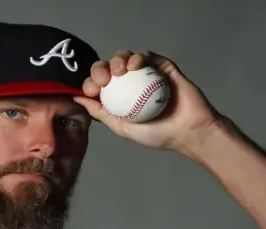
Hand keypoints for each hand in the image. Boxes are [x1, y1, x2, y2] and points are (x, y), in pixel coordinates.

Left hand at [73, 50, 220, 152]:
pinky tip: (134, 65)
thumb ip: (100, 113)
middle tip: (103, 80)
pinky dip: (138, 57)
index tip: (91, 90)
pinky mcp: (162, 66)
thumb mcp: (122, 127)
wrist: (188, 131)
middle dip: (100, 69)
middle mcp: (130, 84)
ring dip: (118, 60)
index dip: (90, 83)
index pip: (98, 84)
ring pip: (126, 58)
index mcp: (119, 98)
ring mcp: (146, 74)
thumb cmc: (157, 134)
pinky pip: (147, 56)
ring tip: (119, 71)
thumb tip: (77, 99)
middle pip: (109, 68)